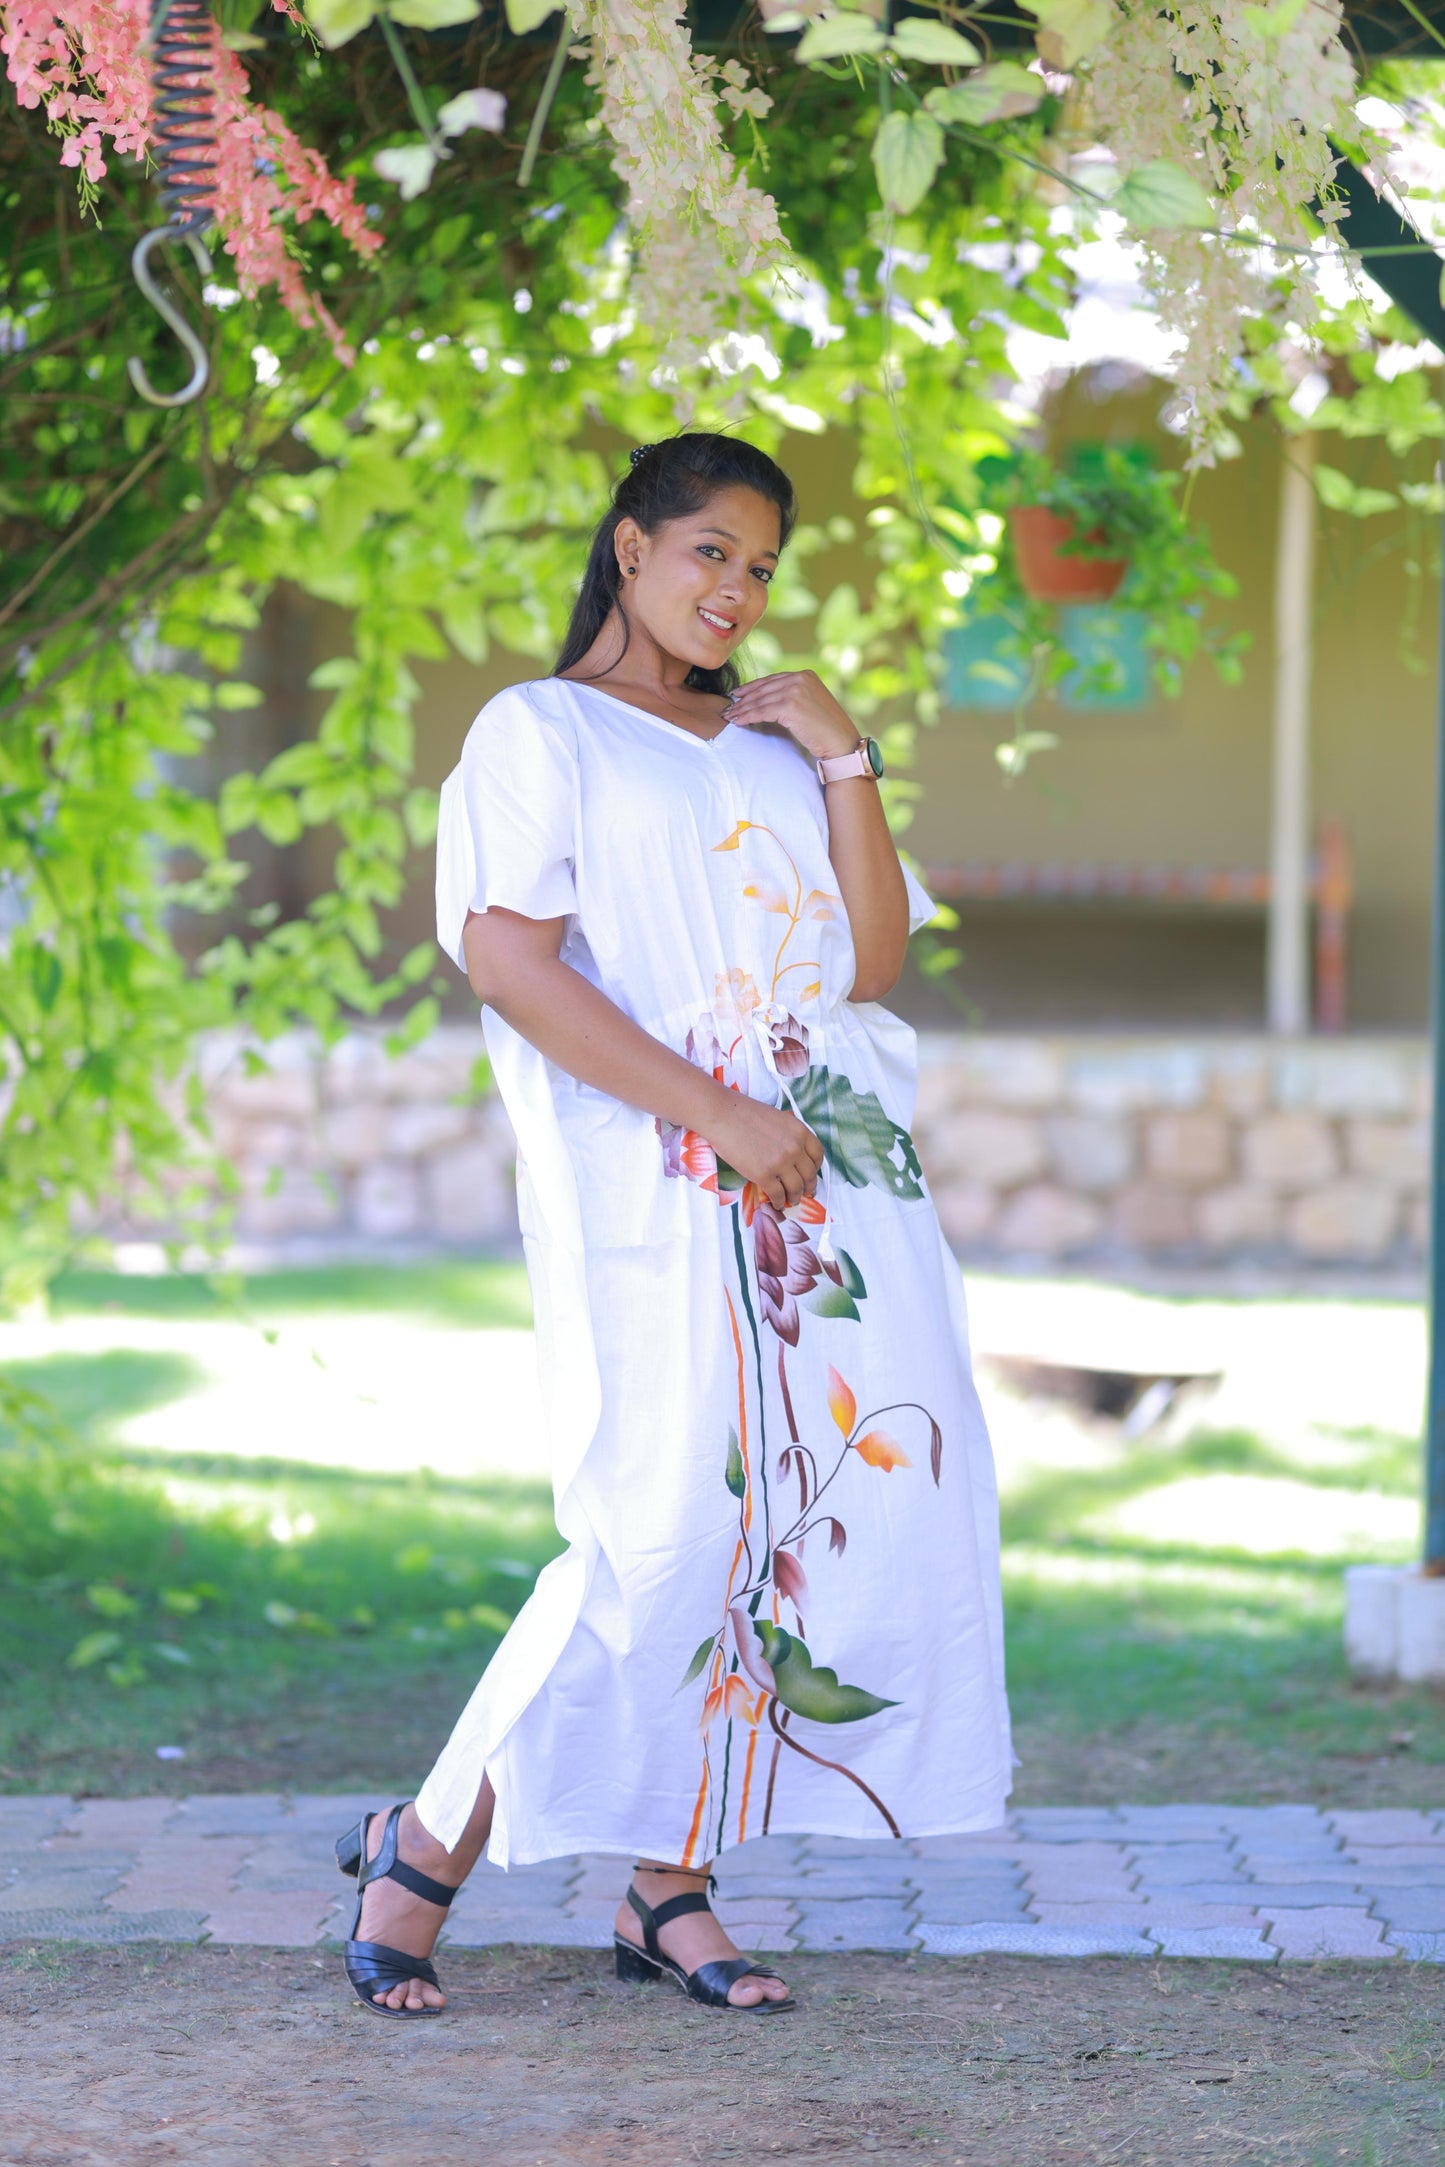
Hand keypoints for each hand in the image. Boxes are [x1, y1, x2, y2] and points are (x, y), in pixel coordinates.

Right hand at [706, 1091, 823, 1212]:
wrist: (723, 1115)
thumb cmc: (744, 1113)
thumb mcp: (778, 1119)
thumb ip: (790, 1135)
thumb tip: (793, 1153)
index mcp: (800, 1131)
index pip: (818, 1155)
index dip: (816, 1168)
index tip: (812, 1174)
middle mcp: (794, 1148)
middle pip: (809, 1174)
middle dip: (809, 1187)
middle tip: (806, 1193)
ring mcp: (780, 1163)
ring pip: (795, 1188)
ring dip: (795, 1197)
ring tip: (791, 1201)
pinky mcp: (763, 1175)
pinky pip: (777, 1194)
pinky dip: (779, 1202)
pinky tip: (777, 1203)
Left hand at [724, 669, 858, 763]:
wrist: (842, 743)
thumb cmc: (827, 729)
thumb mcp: (811, 703)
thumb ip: (794, 695)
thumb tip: (769, 699)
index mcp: (805, 675)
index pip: (772, 679)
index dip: (752, 687)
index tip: (737, 694)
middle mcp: (800, 678)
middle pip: (763, 688)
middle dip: (744, 699)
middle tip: (729, 707)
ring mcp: (795, 691)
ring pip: (760, 700)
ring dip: (742, 709)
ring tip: (730, 716)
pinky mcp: (790, 706)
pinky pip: (762, 711)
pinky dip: (747, 716)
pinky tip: (738, 721)